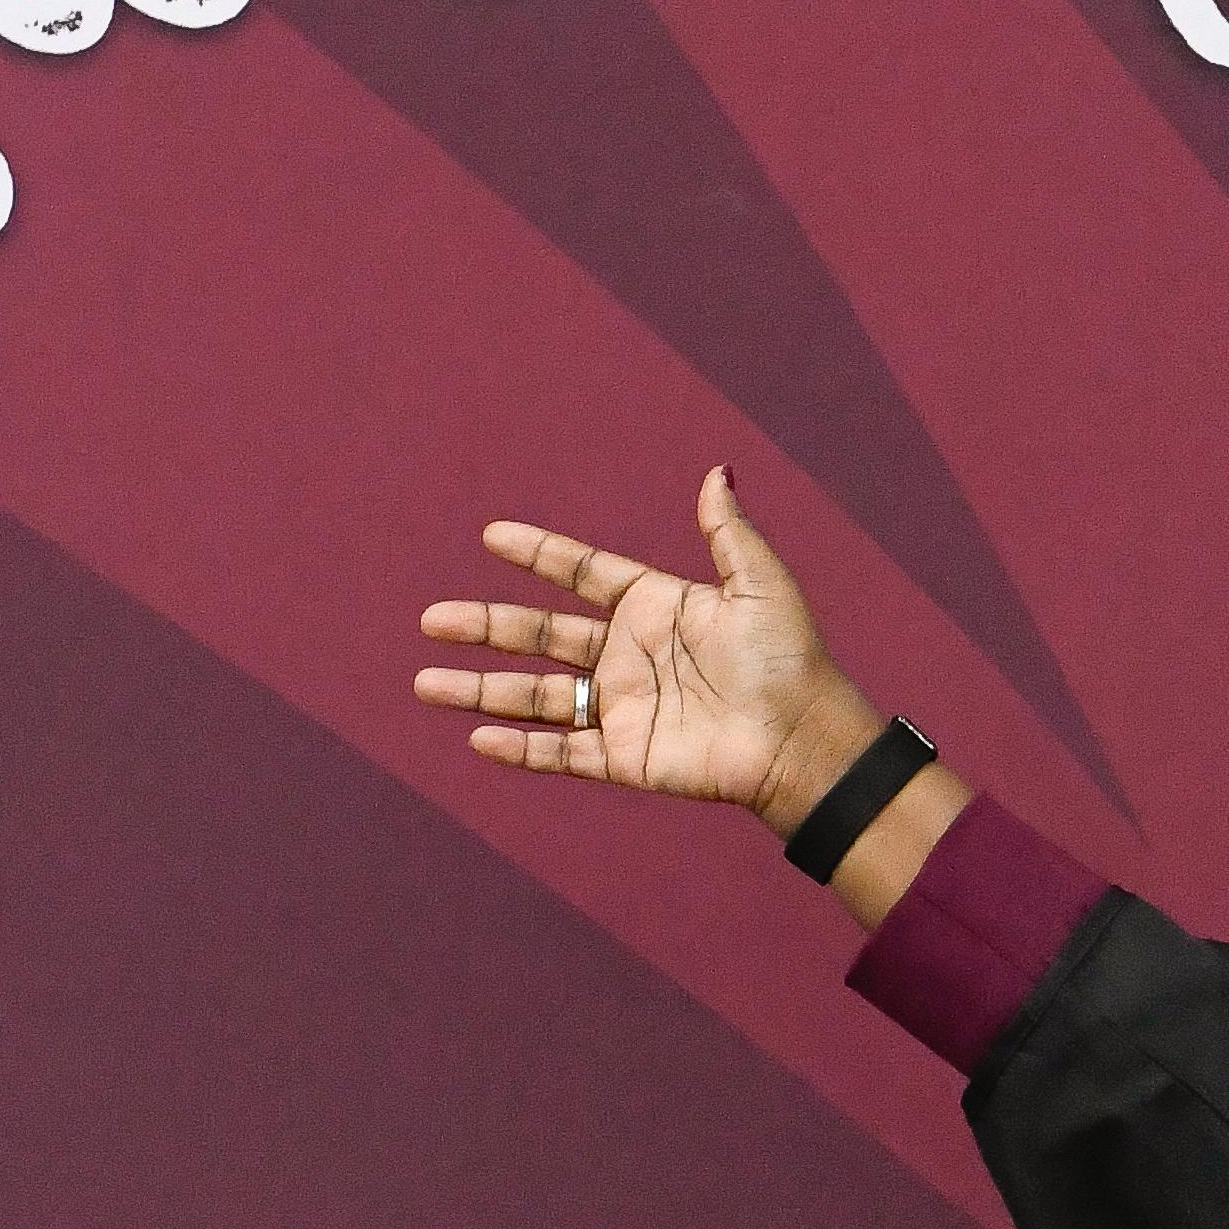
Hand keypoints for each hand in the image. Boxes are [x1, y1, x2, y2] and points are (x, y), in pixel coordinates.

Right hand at [412, 465, 871, 828]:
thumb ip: (728, 532)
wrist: (804, 739)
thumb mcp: (760, 585)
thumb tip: (717, 471)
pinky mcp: (625, 757)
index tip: (492, 535)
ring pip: (536, 697)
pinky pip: (563, 752)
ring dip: (480, 691)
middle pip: (541, 637)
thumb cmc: (792, 661)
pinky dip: (522, 749)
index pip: (584, 575)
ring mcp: (623, 707)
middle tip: (430, 620)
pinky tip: (478, 739)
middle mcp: (630, 656)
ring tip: (424, 684)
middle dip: (485, 627)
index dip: (540, 554)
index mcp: (656, 608)